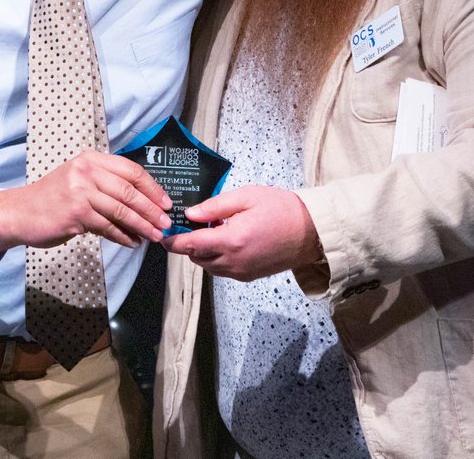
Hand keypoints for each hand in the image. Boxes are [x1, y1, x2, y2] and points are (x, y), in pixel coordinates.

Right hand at [0, 150, 171, 255]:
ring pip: (122, 210)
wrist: (19, 213)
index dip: (152, 187)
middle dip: (152, 209)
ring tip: (154, 236)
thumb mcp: (79, 181)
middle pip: (130, 190)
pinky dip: (123, 236)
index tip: (166, 201)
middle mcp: (87, 170)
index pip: (131, 170)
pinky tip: (132, 242)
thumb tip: (143, 202)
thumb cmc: (52, 200)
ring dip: (142, 225)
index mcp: (91, 159)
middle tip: (166, 222)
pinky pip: (108, 226)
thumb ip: (106, 185)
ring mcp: (80, 190)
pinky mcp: (76, 212)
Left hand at [160, 185, 321, 281]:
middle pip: (196, 257)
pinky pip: (222, 270)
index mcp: (231, 241)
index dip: (172, 241)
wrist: (311, 232)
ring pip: (208, 266)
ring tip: (212, 230)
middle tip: (191, 224)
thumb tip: (190, 214)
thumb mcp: (246, 197)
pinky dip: (216, 258)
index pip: (189, 246)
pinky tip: (226, 240)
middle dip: (188, 243)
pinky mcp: (249, 276)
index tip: (162, 235)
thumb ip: (215, 207)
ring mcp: (241, 272)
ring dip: (202, 251)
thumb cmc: (282, 209)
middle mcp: (233, 261)